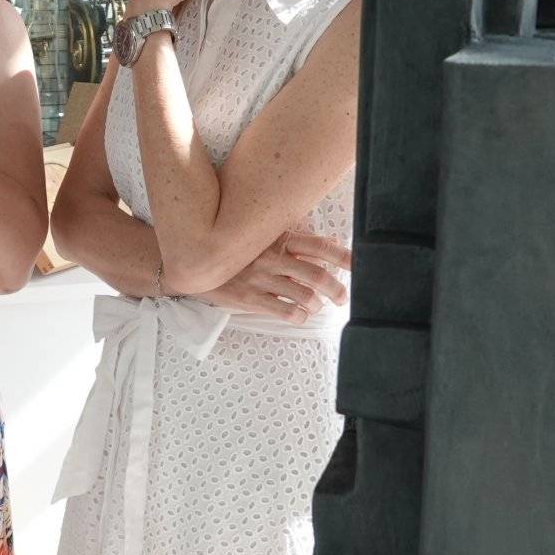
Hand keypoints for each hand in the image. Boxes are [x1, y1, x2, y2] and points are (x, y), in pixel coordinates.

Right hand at [193, 230, 350, 322]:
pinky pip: (282, 310)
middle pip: (316, 274)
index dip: (342, 256)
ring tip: (317, 307)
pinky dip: (298, 315)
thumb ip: (296, 241)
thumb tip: (332, 243)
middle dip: (335, 289)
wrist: (196, 262)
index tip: (358, 265)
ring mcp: (260, 278)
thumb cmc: (236, 251)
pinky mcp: (248, 298)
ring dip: (316, 304)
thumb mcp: (263, 239)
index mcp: (279, 239)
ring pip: (302, 294)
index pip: (319, 245)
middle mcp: (272, 256)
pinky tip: (299, 316)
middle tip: (343, 298)